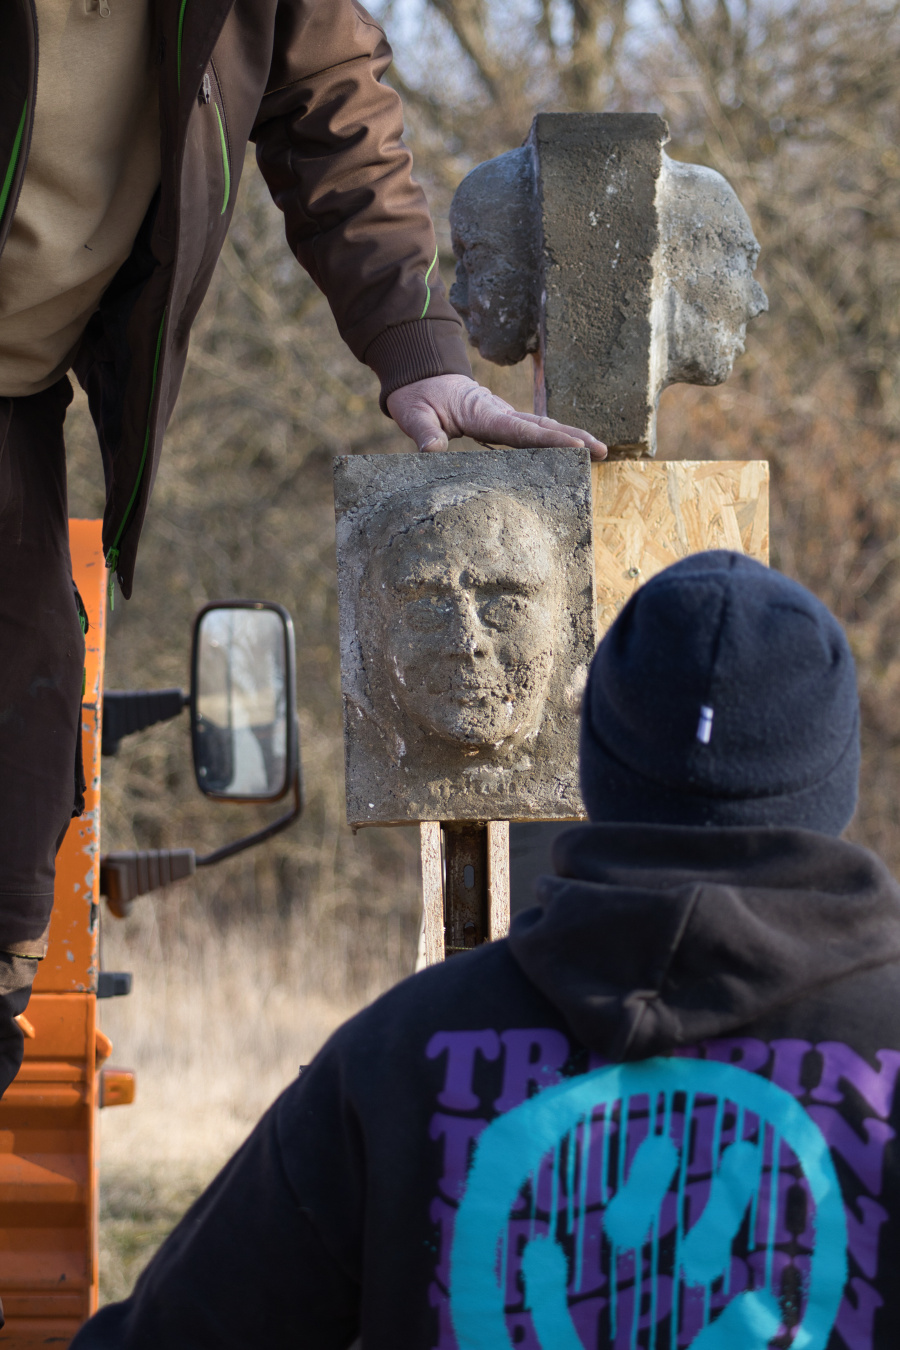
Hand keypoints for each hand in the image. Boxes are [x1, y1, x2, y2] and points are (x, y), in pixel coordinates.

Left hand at [387, 374, 607, 460]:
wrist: (421, 374)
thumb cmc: (417, 395)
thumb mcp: (411, 412)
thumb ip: (423, 432)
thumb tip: (431, 451)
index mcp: (482, 412)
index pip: (520, 430)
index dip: (549, 441)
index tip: (575, 448)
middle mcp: (499, 412)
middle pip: (542, 426)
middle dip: (574, 438)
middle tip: (603, 451)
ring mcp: (503, 415)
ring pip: (542, 427)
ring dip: (571, 438)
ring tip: (599, 451)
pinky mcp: (502, 421)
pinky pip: (532, 431)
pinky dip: (554, 439)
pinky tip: (571, 450)